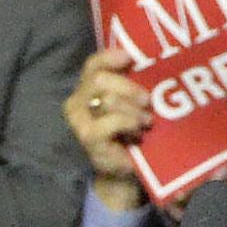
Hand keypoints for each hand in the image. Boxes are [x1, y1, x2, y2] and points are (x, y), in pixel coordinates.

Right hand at [65, 47, 152, 211]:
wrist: (121, 170)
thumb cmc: (128, 133)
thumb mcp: (130, 104)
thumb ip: (130, 84)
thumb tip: (148, 63)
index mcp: (86, 88)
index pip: (93, 64)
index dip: (111, 57)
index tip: (131, 57)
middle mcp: (77, 100)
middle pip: (99, 78)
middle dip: (128, 87)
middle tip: (147, 100)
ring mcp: (79, 119)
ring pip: (108, 99)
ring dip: (133, 108)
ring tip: (146, 120)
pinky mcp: (88, 135)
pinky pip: (112, 120)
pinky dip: (129, 122)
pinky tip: (138, 130)